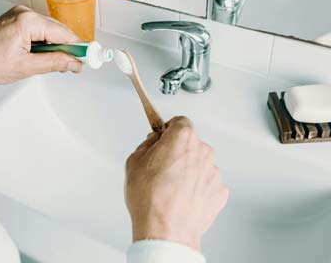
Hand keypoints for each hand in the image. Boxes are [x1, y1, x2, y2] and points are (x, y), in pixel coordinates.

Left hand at [0, 6, 81, 95]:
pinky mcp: (15, 20)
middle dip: (67, 48)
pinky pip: (39, 30)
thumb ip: (55, 63)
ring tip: (53, 64)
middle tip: (75, 65)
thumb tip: (74, 62)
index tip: (90, 57)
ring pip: (49, 31)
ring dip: (55, 47)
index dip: (78, 48)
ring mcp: (19, 15)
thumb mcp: (26, 67)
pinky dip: (45, 43)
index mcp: (27, 21)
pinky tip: (43, 56)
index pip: (63, 34)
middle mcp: (24, 13)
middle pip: (58, 30)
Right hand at [125, 116, 227, 250]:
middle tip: (162, 166)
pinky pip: (206, 182)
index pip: (180, 122)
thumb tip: (154, 141)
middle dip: (177, 150)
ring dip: (188, 169)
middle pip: (190, 143)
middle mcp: (202, 150)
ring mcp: (213, 171)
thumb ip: (147, 144)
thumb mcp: (134, 161)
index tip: (163, 137)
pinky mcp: (219, 191)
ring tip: (171, 187)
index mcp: (182, 137)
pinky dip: (197, 187)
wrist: (166, 231)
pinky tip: (182, 197)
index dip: (169, 129)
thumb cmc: (150, 197)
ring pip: (199, 163)